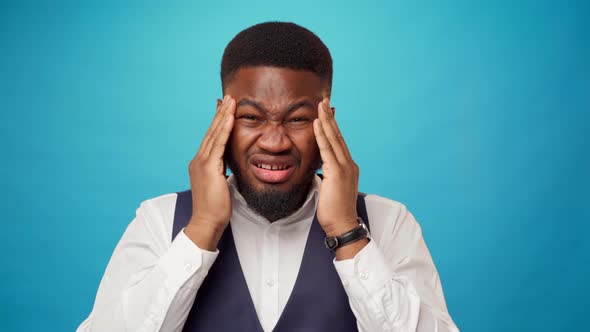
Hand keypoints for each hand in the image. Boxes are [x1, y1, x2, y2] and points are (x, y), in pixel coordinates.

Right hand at [184, 95, 235, 249]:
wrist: (206, 222)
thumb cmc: (215, 209)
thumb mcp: (220, 185)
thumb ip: (222, 172)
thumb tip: (228, 167)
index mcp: (201, 164)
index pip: (211, 138)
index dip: (218, 122)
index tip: (224, 108)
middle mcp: (198, 160)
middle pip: (211, 132)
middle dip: (220, 113)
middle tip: (227, 97)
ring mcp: (202, 163)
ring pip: (214, 134)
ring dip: (223, 116)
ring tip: (231, 101)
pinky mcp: (208, 168)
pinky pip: (218, 144)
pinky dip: (224, 129)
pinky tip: (230, 117)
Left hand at [313, 98, 359, 237]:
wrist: (342, 225)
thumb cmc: (335, 211)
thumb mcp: (330, 189)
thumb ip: (327, 176)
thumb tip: (320, 171)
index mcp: (348, 167)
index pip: (339, 142)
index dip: (332, 127)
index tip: (326, 113)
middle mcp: (349, 164)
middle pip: (338, 135)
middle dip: (330, 117)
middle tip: (324, 101)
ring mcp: (345, 168)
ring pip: (333, 138)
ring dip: (326, 120)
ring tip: (320, 105)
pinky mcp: (337, 173)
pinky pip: (327, 149)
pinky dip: (321, 135)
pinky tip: (317, 123)